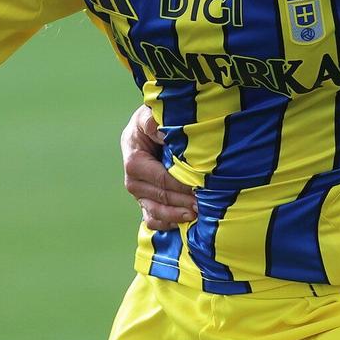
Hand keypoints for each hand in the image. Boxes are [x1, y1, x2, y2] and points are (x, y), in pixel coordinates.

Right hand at [121, 106, 194, 230]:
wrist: (148, 130)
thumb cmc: (152, 121)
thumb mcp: (150, 116)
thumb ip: (153, 122)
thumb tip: (164, 132)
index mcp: (133, 160)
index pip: (160, 178)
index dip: (181, 184)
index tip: (202, 186)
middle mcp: (133, 180)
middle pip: (160, 197)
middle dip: (184, 201)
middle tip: (206, 203)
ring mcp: (138, 194)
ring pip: (156, 213)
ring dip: (177, 216)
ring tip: (198, 214)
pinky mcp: (145, 203)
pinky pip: (153, 221)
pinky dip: (169, 224)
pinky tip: (187, 221)